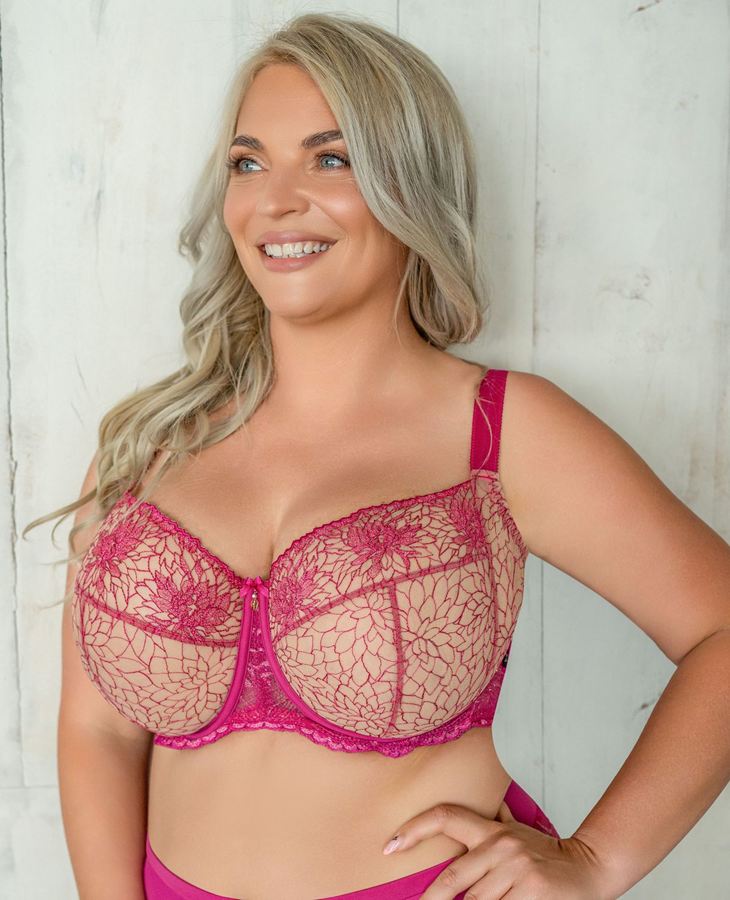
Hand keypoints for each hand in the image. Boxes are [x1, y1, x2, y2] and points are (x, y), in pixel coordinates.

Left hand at [382, 800, 613, 898]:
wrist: (588, 868)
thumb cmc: (545, 855)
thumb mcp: (516, 832)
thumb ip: (492, 823)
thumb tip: (473, 803)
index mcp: (492, 830)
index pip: (446, 816)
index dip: (415, 829)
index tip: (390, 845)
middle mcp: (501, 845)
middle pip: (453, 877)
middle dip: (433, 899)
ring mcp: (516, 869)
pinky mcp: (531, 892)